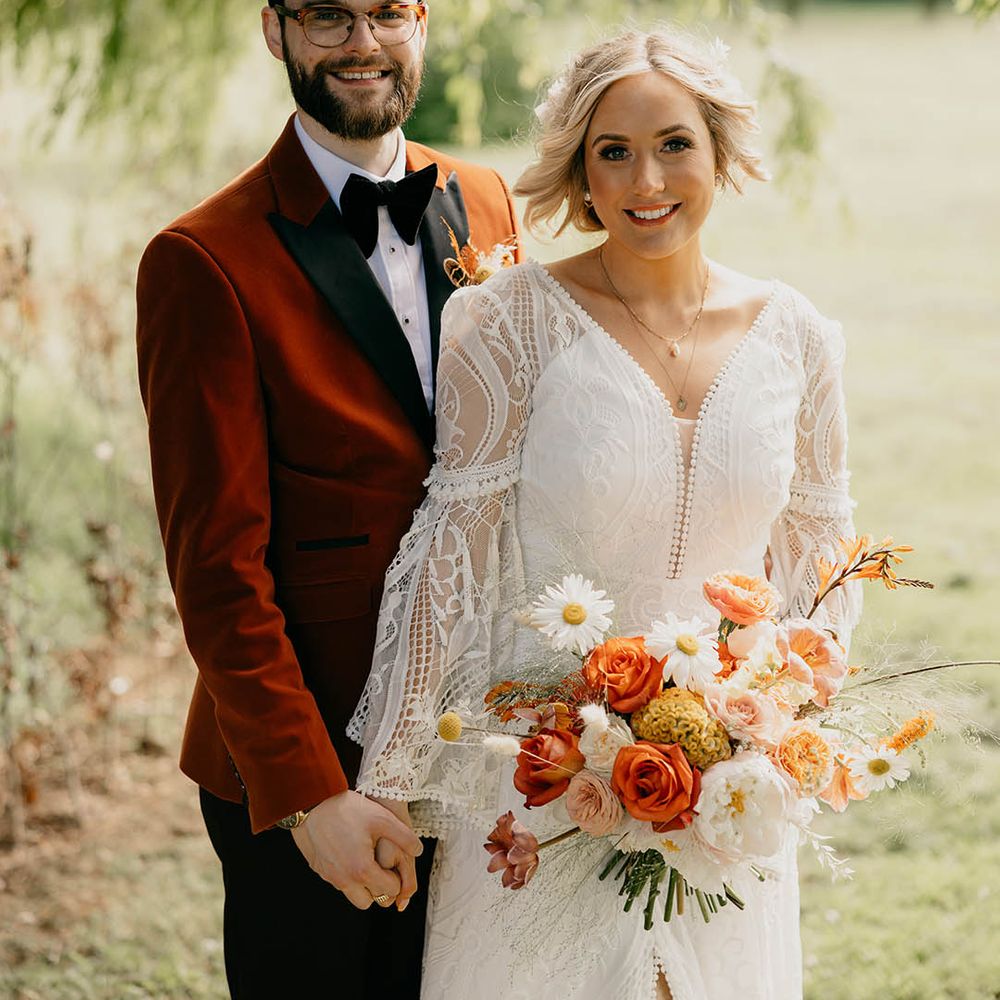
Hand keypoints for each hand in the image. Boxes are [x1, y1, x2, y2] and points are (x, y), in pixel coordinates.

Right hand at [290, 790, 422, 909]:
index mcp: (362, 870)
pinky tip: (350, 852)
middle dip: (380, 888)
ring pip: (353, 895)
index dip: (397, 877)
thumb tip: (418, 850)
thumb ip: (404, 837)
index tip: (396, 863)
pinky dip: (347, 875)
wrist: (311, 804)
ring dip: (362, 885)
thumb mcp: (382, 818)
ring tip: (366, 859)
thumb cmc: (346, 809)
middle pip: (371, 901)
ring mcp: (330, 877)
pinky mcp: (320, 870)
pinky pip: (338, 882)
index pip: (390, 890)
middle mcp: (345, 880)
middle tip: (381, 865)